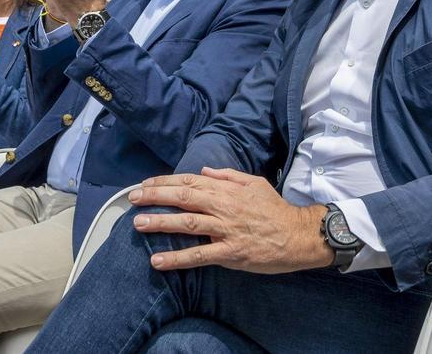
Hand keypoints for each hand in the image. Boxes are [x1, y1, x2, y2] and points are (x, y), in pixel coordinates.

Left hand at [129, 168, 333, 273]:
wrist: (298, 236)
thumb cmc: (275, 210)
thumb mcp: (254, 183)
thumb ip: (228, 176)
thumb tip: (204, 170)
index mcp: (227, 191)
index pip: (190, 181)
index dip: (165, 181)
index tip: (145, 184)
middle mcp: (223, 207)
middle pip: (183, 198)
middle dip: (155, 197)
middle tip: (132, 198)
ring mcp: (226, 230)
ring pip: (187, 224)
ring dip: (160, 223)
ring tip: (138, 224)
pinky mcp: (230, 253)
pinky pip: (199, 256)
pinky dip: (177, 258)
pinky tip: (158, 260)